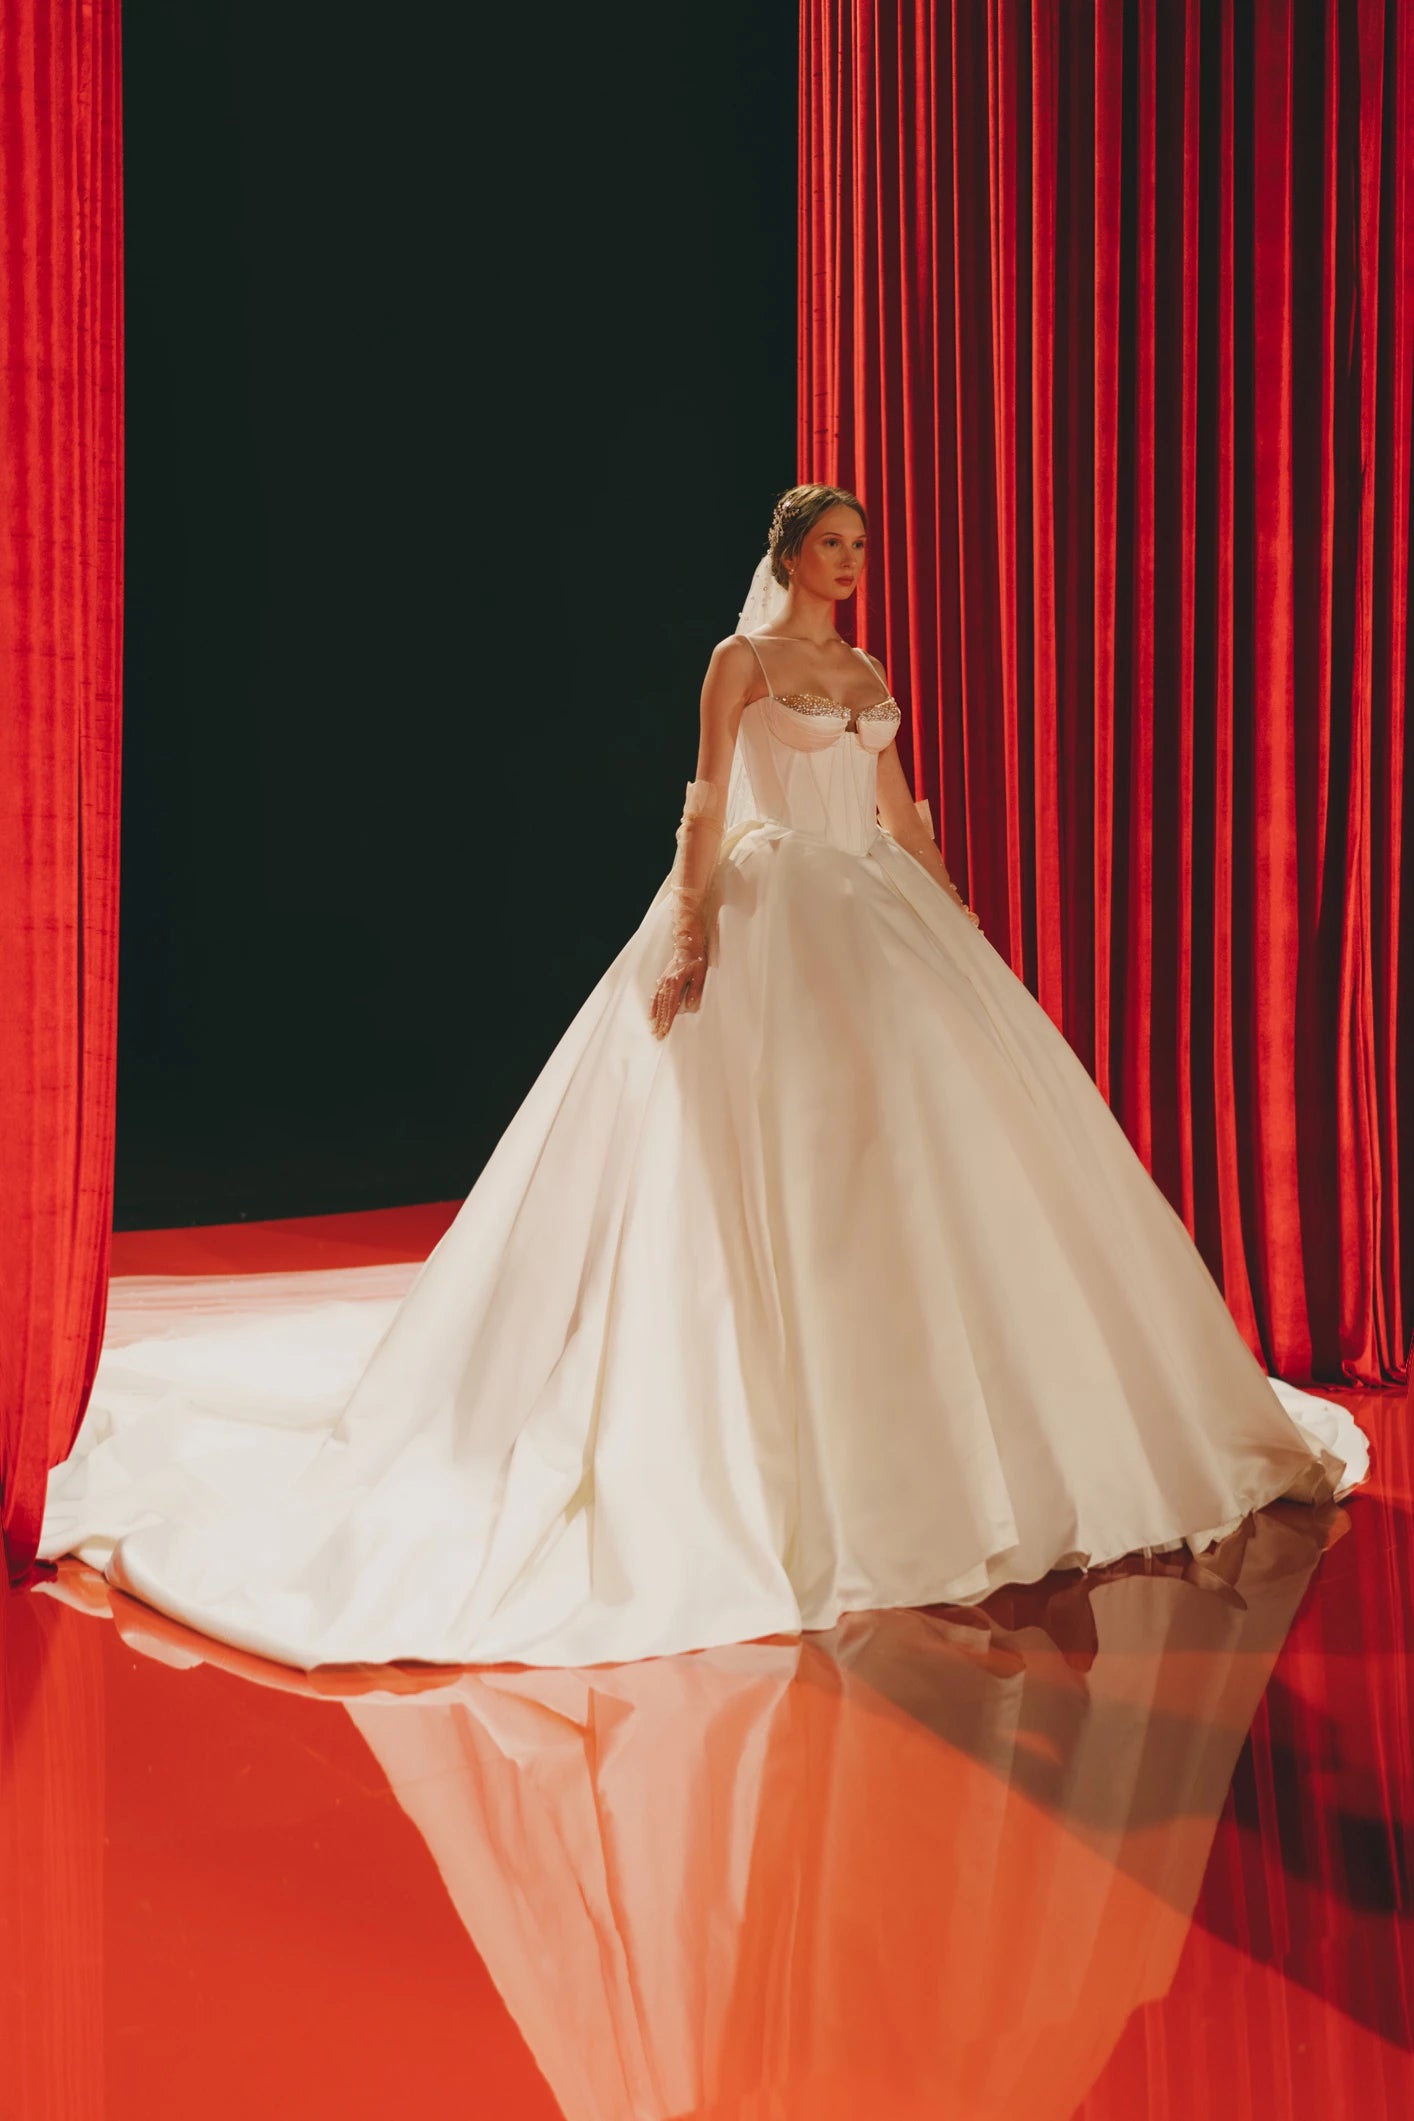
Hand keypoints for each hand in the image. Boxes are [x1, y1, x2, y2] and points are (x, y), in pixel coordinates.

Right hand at [649, 907, 708, 1039]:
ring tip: (653, 1029)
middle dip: (660, 1022)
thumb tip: (690, 1006)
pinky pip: (656, 996)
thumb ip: (695, 990)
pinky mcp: (663, 980)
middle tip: (658, 1036)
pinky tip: (651, 1015)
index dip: (667, 1020)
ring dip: (656, 1017)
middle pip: (662, 1007)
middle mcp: (666, 983)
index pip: (670, 1006)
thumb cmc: (697, 959)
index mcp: (675, 982)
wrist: (688, 945)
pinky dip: (653, 1006)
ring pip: (658, 1003)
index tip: (665, 1032)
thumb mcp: (700, 974)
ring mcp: (663, 981)